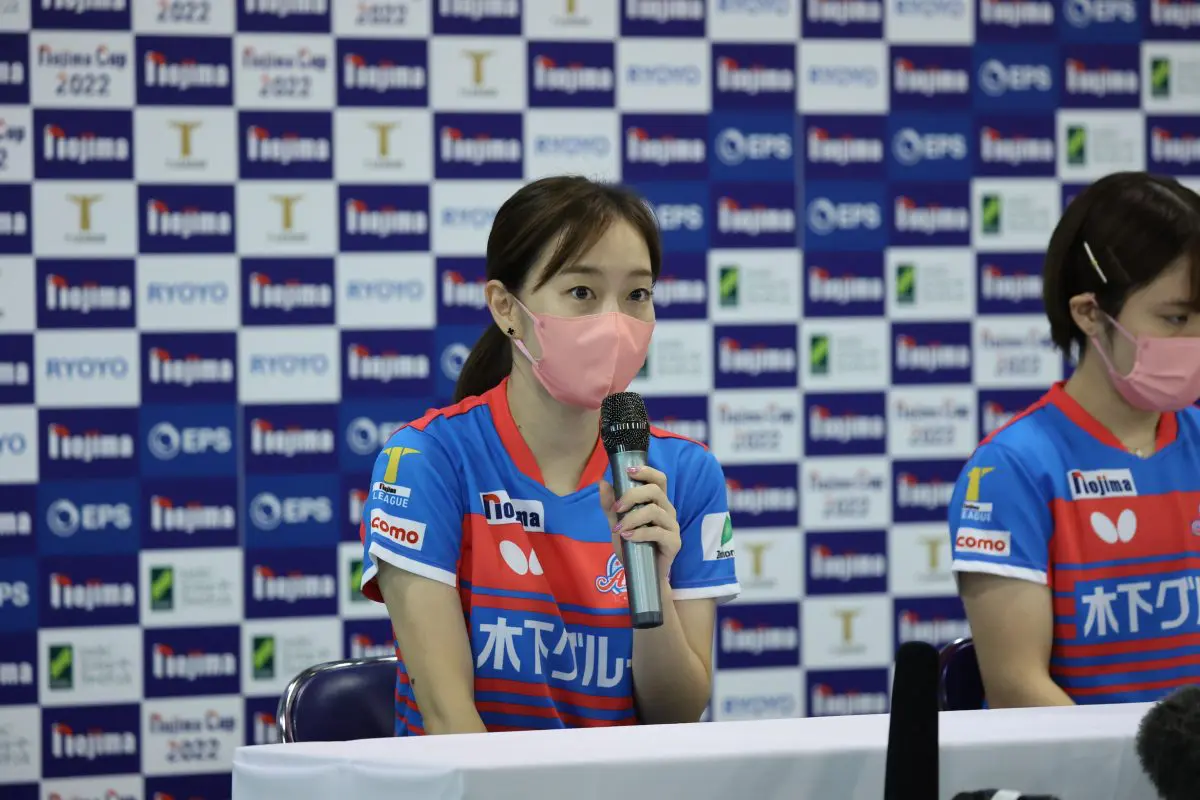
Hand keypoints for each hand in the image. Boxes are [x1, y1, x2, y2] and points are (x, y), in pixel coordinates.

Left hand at [598, 465, 680, 579]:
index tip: (628, 471)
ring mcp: (672, 526)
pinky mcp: (674, 542)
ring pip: (654, 511)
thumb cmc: (632, 546)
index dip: (647, 471)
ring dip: (632, 517)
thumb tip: (603, 482)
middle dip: (632, 496)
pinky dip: (639, 533)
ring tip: (619, 529)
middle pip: (655, 491)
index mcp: (657, 502)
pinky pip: (657, 532)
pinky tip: (627, 537)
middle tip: (616, 508)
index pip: (659, 479)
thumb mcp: (617, 523)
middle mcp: (667, 510)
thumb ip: (610, 505)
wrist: (641, 574)